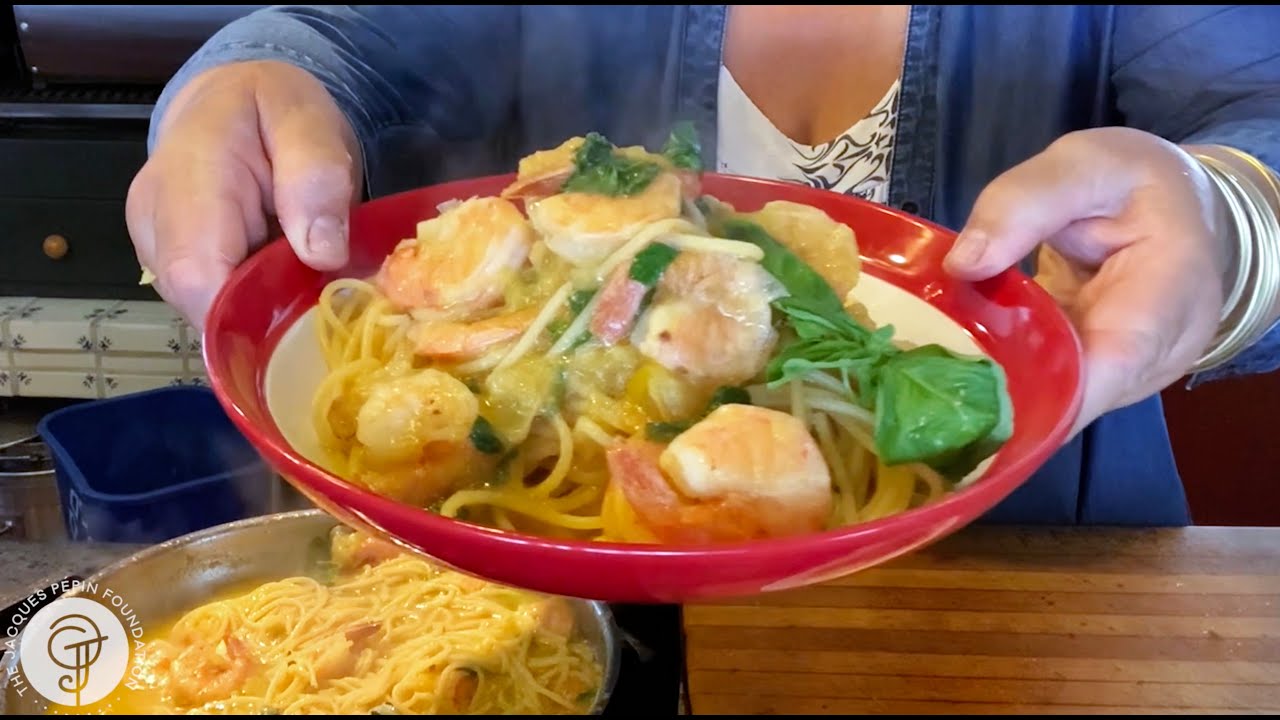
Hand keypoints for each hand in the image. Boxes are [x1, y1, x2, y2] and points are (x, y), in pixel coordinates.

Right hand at [126, 60, 362, 328]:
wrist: (232, 99)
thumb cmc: (271, 109)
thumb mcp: (308, 121)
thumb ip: (316, 177)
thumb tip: (322, 254)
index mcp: (187, 178)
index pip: (197, 277)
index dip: (248, 315)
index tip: (306, 319)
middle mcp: (154, 219)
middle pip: (198, 304)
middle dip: (262, 315)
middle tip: (316, 297)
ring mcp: (153, 244)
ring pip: (204, 310)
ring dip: (257, 308)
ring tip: (297, 277)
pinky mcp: (165, 262)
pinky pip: (208, 302)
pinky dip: (248, 302)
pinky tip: (276, 278)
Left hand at [943, 127, 1232, 437]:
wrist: (1178, 206)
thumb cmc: (1135, 183)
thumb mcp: (1085, 165)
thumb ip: (1024, 203)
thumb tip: (962, 262)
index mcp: (1172, 292)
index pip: (1114, 363)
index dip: (1046, 396)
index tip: (975, 402)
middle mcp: (1159, 353)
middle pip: (1076, 398)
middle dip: (1000, 399)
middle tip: (919, 385)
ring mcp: (1128, 375)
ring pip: (1057, 403)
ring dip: (995, 395)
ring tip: (925, 375)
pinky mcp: (1097, 378)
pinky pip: (1048, 390)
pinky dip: (1000, 381)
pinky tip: (949, 368)